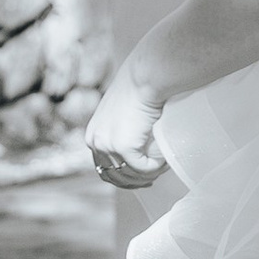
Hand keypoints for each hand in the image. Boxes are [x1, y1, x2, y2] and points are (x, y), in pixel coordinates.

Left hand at [87, 63, 167, 190]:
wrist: (145, 77)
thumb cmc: (138, 87)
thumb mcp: (122, 113)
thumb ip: (123, 130)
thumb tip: (138, 146)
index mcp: (93, 135)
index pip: (104, 168)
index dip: (123, 176)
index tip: (140, 177)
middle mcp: (95, 142)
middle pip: (115, 176)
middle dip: (135, 181)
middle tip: (152, 178)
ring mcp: (107, 146)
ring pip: (131, 175)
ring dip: (149, 173)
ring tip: (164, 164)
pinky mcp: (123, 148)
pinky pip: (144, 168)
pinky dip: (157, 167)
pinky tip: (165, 158)